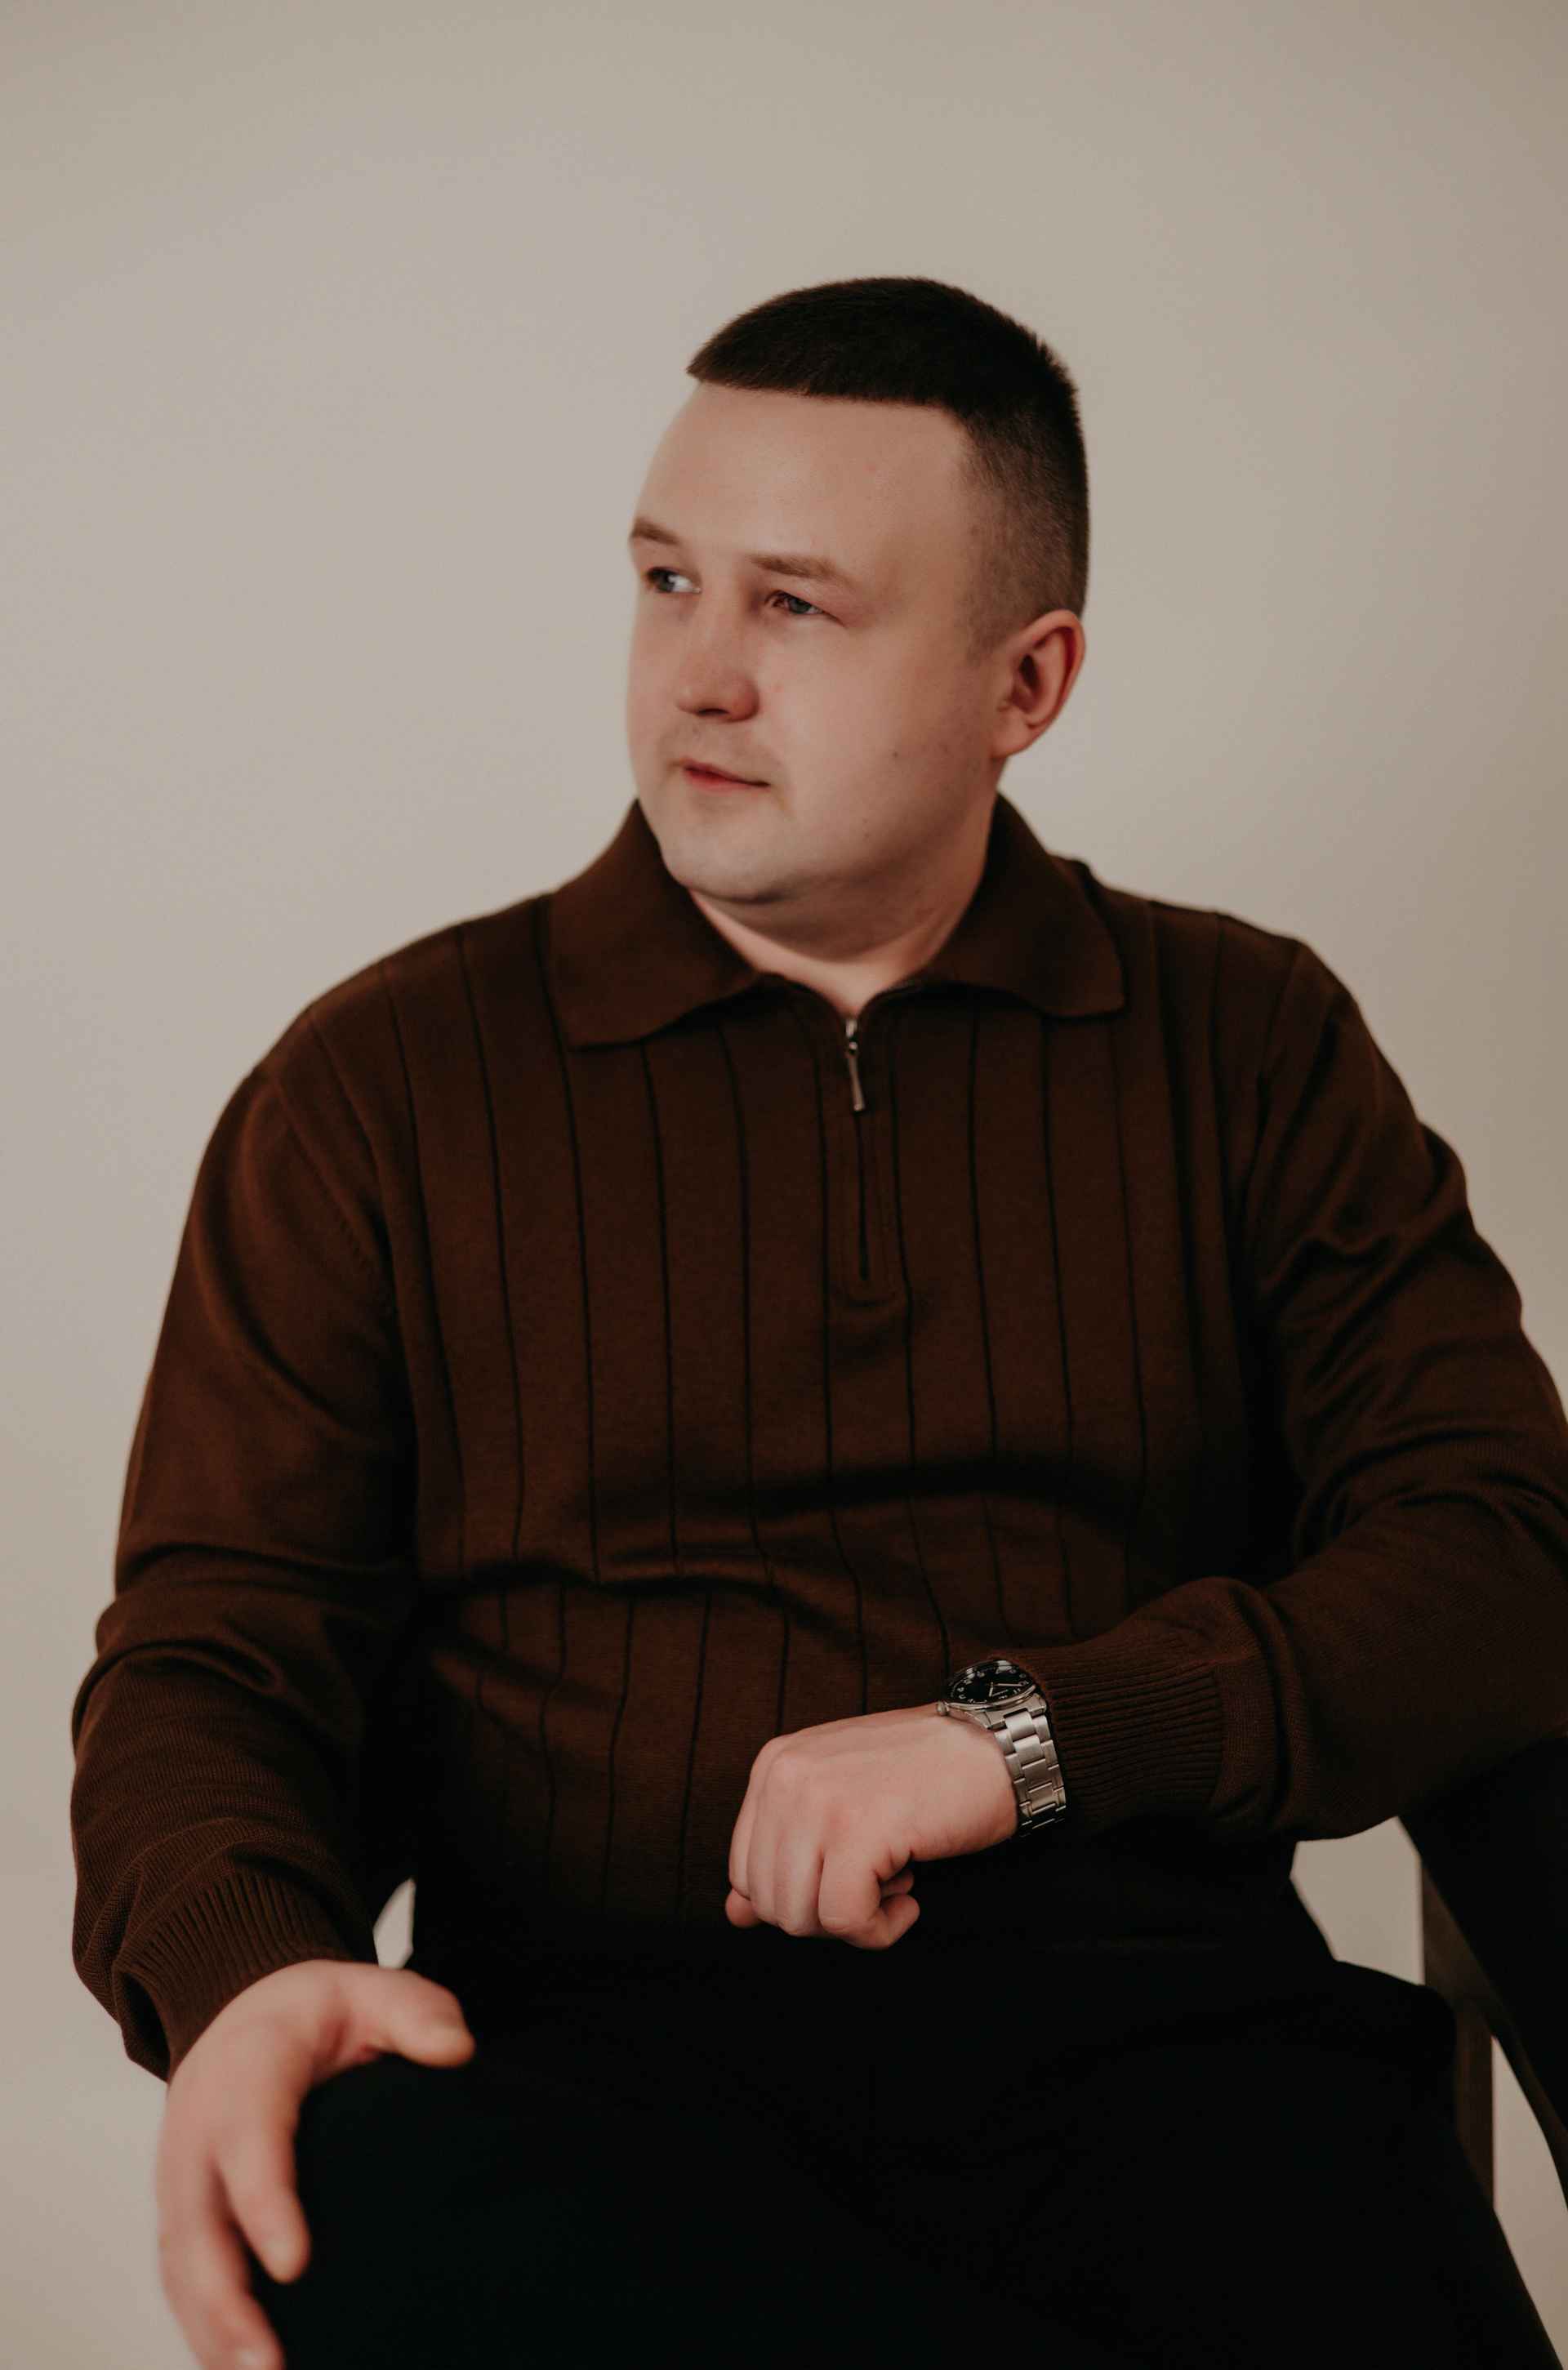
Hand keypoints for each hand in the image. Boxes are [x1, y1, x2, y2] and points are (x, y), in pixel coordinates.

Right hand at [155, 1957, 473, 2369]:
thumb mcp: (369, 1989)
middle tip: (269, 2363)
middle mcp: (197, 2128)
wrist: (244, 2011)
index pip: (248, 2138)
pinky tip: (240, 2369)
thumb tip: (456, 2051)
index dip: (264, 2201)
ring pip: (181, 2264)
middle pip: (197, 2224)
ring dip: (211, 2329)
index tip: (294, 2265)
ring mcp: (180, 2175)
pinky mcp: (181, 2212)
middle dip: (225, 2300)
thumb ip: (415, 2011)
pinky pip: (181, 2277)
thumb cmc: (318, 2012)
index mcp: (247, 2068)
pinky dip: (202, 2328)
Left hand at [725, 1702, 1015, 1948]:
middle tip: (878, 1882)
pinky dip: (880, 1930)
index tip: (850, 1875)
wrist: (998, 1747)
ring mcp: (819, 1799)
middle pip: (770, 1903)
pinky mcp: (859, 1828)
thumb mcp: (840, 1807)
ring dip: (855, 1922)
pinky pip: (845, 1920)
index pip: (744, 1873)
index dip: (799, 1897)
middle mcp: (786, 1774)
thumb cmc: (925, 1778)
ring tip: (894, 1881)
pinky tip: (911, 1895)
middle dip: (824, 1915)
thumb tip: (734, 1916)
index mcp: (774, 1764)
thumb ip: (783, 1856)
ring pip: (800, 1918)